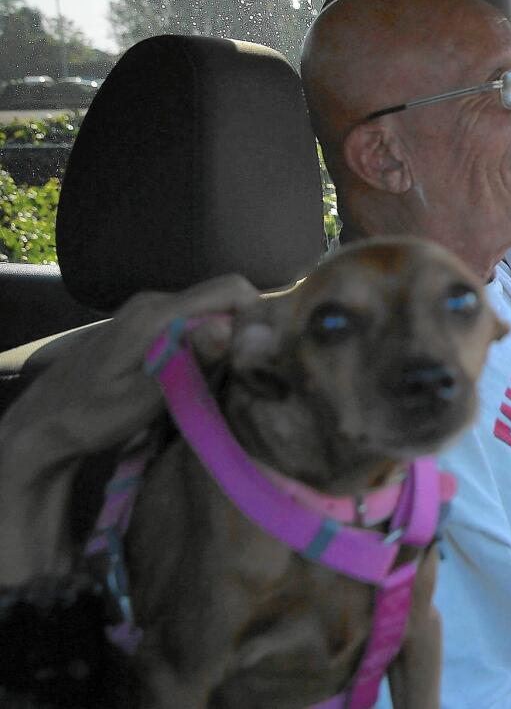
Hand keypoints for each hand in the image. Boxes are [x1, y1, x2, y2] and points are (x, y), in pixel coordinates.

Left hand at [0, 274, 259, 582]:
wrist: (42, 423)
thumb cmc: (91, 416)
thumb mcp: (142, 398)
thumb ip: (187, 361)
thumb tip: (227, 326)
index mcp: (157, 313)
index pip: (231, 289)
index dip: (258, 314)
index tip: (265, 352)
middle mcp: (155, 300)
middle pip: (225, 297)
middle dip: (247, 328)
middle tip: (252, 371)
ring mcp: (149, 309)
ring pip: (211, 309)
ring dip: (228, 336)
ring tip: (231, 376)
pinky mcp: (146, 323)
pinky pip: (193, 319)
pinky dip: (209, 341)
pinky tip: (204, 372)